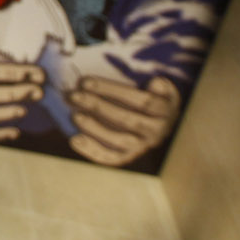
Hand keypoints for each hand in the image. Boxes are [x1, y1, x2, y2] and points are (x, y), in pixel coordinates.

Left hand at [66, 75, 180, 165]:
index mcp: (165, 109)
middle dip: (98, 107)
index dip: (112, 90)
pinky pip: (112, 157)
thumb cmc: (150, 92)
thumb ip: (158, 84)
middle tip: (74, 96)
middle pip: (128, 120)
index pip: (141, 100)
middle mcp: (157, 130)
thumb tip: (156, 83)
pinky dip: (93, 150)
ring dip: (95, 129)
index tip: (86, 82)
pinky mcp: (130, 155)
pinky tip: (75, 140)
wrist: (158, 117)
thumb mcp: (160, 84)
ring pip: (120, 141)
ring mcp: (143, 145)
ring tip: (75, 116)